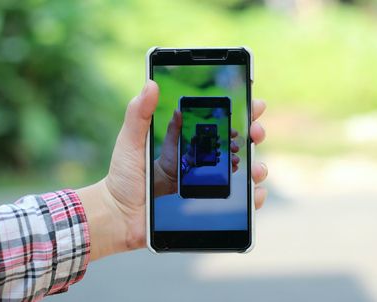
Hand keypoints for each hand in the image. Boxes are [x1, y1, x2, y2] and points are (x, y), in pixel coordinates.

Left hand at [77, 81, 267, 259]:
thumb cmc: (123, 177)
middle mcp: (200, 162)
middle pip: (237, 144)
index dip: (240, 113)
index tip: (255, 104)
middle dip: (254, 135)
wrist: (120, 215)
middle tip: (255, 134)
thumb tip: (151, 83)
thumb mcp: (130, 141)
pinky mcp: (207, 205)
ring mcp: (205, 183)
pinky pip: (237, 201)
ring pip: (242, 171)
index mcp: (186, 144)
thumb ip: (138, 113)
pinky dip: (253, 197)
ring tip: (254, 167)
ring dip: (256, 166)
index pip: (218, 124)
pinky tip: (256, 194)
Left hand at [154, 112, 240, 196]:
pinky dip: (230, 167)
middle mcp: (205, 148)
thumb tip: (177, 111)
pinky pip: (223, 168)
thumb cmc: (168, 157)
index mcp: (199, 139)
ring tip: (234, 158)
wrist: (167, 177)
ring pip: (225, 155)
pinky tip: (232, 167)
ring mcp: (208, 159)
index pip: (216, 132)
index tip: (232, 132)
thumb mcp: (171, 140)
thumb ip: (174, 126)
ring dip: (233, 155)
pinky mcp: (209, 170)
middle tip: (234, 146)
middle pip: (224, 143)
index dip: (226, 130)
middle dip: (232, 144)